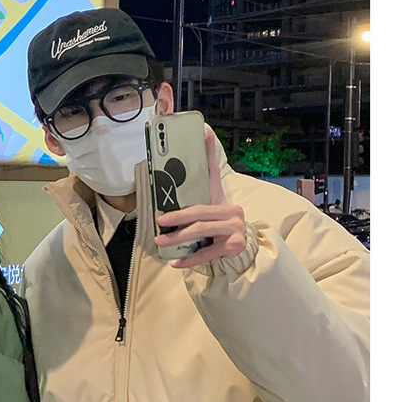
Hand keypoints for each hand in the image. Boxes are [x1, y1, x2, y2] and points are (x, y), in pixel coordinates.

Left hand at [154, 130, 246, 268]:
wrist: (241, 248)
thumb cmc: (220, 224)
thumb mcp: (214, 203)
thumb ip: (207, 178)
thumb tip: (206, 138)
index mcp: (224, 201)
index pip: (213, 176)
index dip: (207, 157)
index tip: (202, 138)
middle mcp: (232, 213)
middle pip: (200, 214)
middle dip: (177, 219)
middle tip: (159, 222)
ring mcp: (234, 231)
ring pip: (201, 233)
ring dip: (178, 240)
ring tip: (161, 243)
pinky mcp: (232, 247)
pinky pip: (206, 254)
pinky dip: (189, 260)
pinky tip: (175, 263)